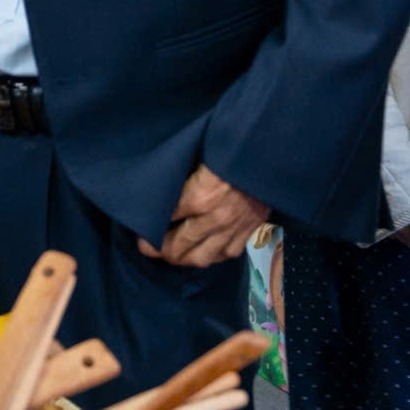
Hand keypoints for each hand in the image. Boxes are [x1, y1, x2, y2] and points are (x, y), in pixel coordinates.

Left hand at [141, 164, 272, 266]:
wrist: (270, 156)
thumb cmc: (229, 149)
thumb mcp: (197, 159)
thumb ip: (180, 178)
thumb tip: (159, 191)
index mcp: (198, 198)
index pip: (165, 220)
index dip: (149, 228)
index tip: (140, 232)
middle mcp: (214, 219)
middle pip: (179, 246)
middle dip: (160, 250)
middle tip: (148, 249)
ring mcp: (233, 228)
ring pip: (202, 257)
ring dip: (184, 259)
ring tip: (172, 255)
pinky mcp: (250, 231)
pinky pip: (227, 254)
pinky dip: (213, 257)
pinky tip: (204, 253)